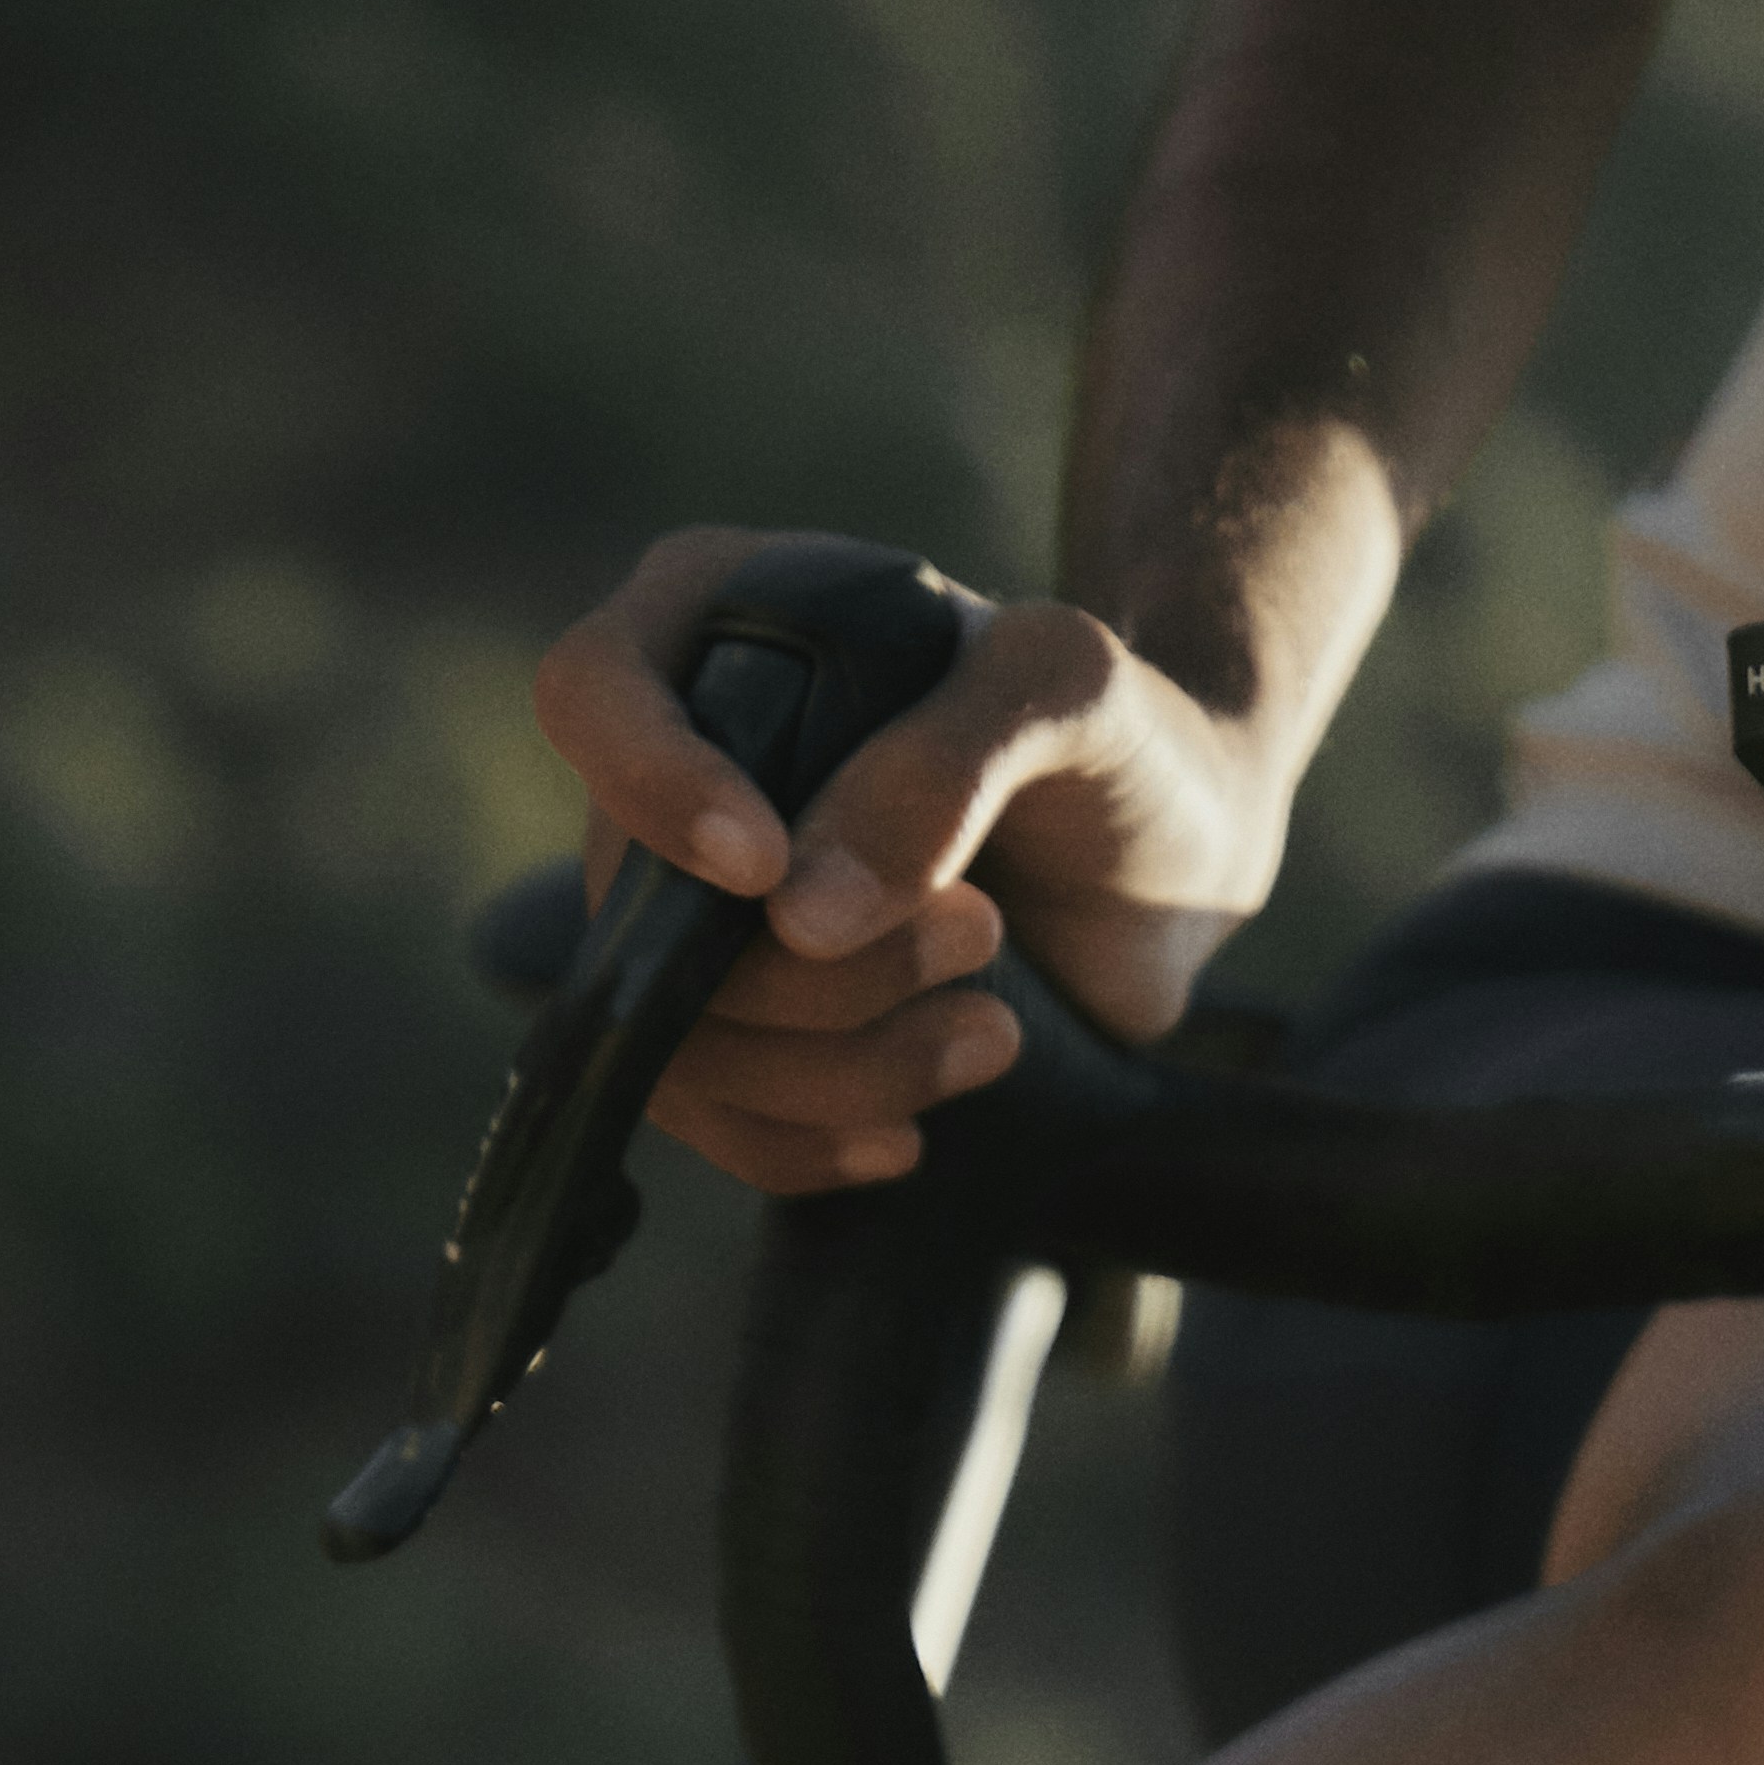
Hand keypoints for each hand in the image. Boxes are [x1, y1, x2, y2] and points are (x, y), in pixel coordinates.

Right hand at [531, 532, 1300, 1195]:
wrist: (1172, 861)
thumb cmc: (1121, 738)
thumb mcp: (1068, 693)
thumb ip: (943, 765)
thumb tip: (794, 920)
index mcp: (720, 618)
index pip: (591, 696)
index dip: (653, 796)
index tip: (772, 869)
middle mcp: (682, 763)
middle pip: (639, 910)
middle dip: (816, 974)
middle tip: (981, 933)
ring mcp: (699, 905)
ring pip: (675, 1038)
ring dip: (837, 1069)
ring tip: (992, 1035)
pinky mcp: (749, 1024)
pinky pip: (709, 1116)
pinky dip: (808, 1145)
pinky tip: (910, 1136)